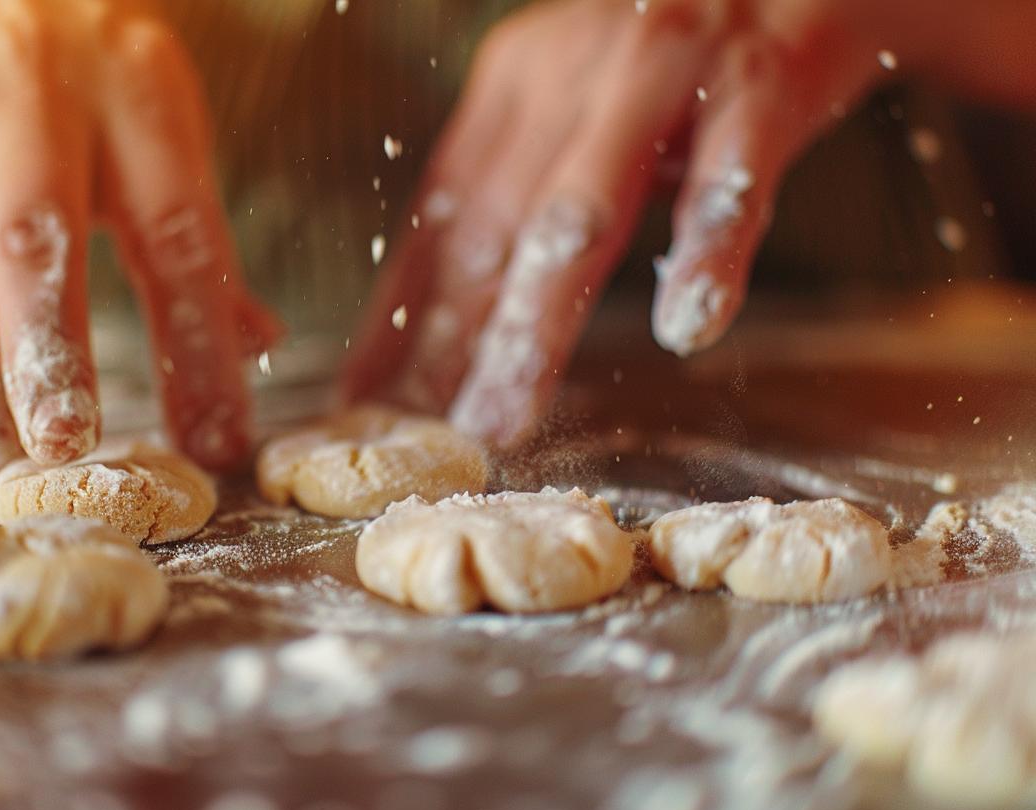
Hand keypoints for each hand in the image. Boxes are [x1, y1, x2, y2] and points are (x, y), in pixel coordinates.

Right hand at [0, 0, 281, 494]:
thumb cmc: (82, 58)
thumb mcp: (155, 116)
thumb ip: (193, 232)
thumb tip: (255, 344)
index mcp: (136, 92)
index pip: (176, 230)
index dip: (198, 340)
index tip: (215, 440)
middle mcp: (38, 92)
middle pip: (42, 240)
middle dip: (52, 354)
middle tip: (67, 453)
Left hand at [339, 0, 1035, 449]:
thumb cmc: (691, 51)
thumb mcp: (584, 100)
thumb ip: (524, 189)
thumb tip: (449, 313)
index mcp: (519, 81)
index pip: (443, 216)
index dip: (402, 312)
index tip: (368, 399)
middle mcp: (573, 70)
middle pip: (495, 225)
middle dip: (454, 340)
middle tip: (427, 435)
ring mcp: (664, 70)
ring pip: (584, 213)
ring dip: (539, 319)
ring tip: (508, 410)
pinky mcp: (763, 78)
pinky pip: (729, 180)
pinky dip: (706, 253)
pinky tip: (685, 323)